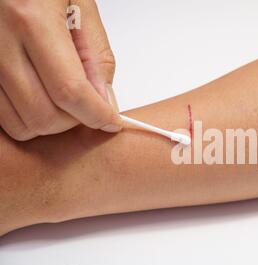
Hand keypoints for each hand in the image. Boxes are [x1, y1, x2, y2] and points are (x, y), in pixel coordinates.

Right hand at [0, 0, 121, 140]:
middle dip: (74, 121)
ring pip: (20, 123)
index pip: (69, 90)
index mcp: (31, 18)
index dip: (96, 114)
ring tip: (63, 98)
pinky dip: (27, 116)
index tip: (111, 121)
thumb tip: (104, 100)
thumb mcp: (81, 6)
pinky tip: (41, 96)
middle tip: (87, 104)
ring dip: (50, 122)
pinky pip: (2, 116)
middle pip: (43, 115)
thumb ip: (96, 56)